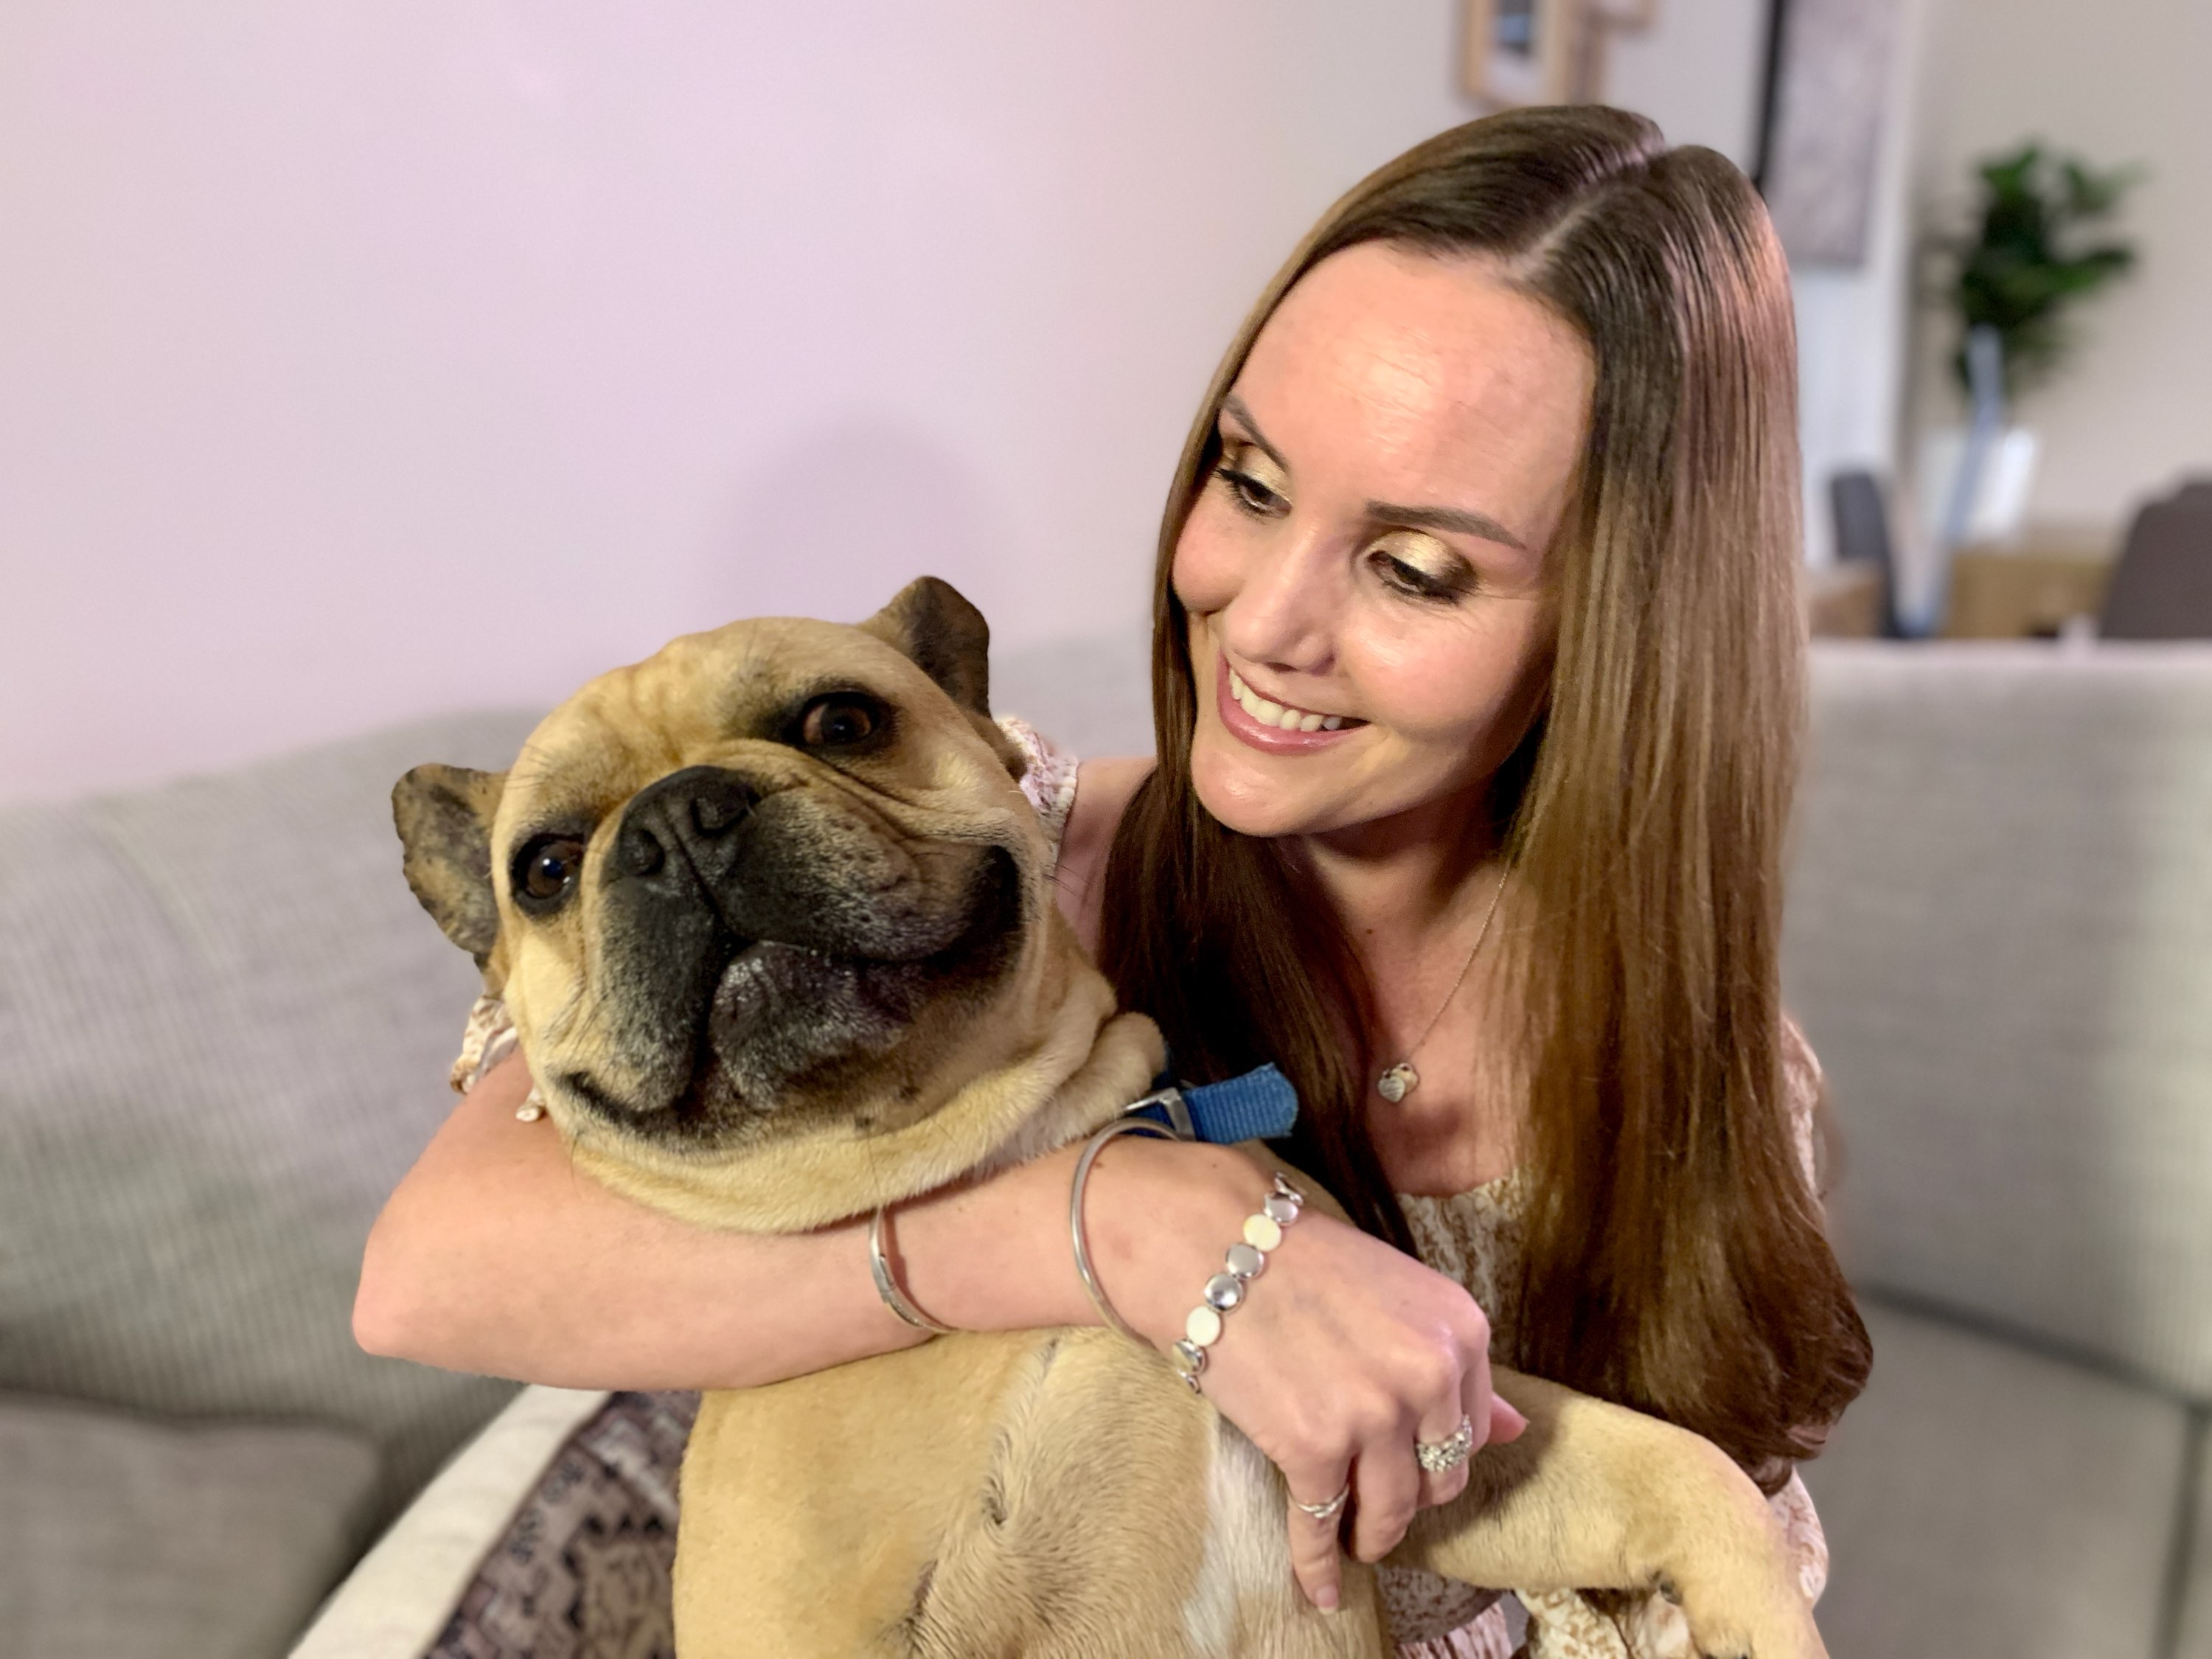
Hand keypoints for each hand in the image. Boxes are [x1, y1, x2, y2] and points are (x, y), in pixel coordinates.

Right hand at [1084, 1140, 1526, 1612]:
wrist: (1213, 1246)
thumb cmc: (1300, 1261)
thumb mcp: (1400, 1296)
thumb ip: (1453, 1363)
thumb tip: (1513, 1429)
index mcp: (1460, 1330)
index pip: (1471, 1428)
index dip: (1436, 1451)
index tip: (1410, 1463)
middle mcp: (1429, 1374)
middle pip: (1441, 1478)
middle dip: (1411, 1497)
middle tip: (1378, 1500)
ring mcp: (1374, 1413)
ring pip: (1393, 1511)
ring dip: (1374, 1535)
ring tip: (1356, 1540)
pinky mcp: (1314, 1446)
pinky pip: (1323, 1525)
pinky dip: (1319, 1563)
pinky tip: (1318, 1583)